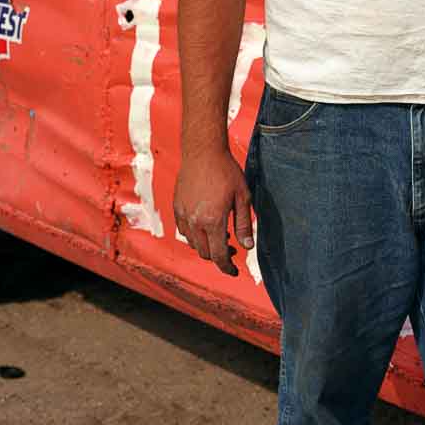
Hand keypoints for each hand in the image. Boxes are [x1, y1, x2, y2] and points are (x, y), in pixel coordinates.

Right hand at [173, 146, 254, 276]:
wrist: (202, 152)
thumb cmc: (227, 172)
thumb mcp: (243, 197)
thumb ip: (244, 224)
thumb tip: (247, 247)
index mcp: (213, 221)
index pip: (219, 255)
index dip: (227, 268)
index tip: (234, 272)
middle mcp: (195, 222)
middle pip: (205, 253)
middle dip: (219, 257)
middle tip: (232, 249)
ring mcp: (183, 215)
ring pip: (193, 243)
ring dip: (207, 246)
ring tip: (221, 236)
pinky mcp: (177, 208)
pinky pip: (185, 231)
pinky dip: (195, 236)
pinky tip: (206, 226)